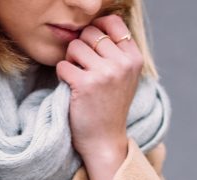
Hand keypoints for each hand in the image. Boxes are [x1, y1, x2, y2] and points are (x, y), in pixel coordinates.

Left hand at [55, 13, 142, 162]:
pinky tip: (71, 88)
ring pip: (75, 46)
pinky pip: (63, 65)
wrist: (105, 140)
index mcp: (134, 58)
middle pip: (90, 33)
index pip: (112, 22)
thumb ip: (117, 51)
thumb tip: (96, 23)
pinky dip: (62, 75)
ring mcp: (105, 73)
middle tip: (83, 67)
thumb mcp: (125, 76)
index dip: (97, 28)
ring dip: (70, 60)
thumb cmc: (110, 107)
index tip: (91, 44)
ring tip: (78, 78)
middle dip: (81, 47)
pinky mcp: (85, 84)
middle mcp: (122, 63)